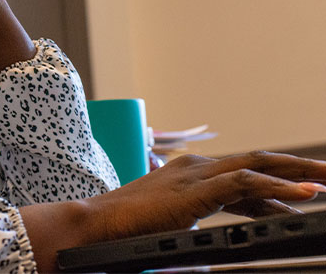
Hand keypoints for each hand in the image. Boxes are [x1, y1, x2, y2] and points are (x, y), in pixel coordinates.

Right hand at [20, 151, 325, 271]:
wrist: (95, 225)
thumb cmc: (124, 230)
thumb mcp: (171, 225)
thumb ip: (195, 223)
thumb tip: (211, 239)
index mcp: (189, 174)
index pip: (242, 175)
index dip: (277, 183)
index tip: (305, 191)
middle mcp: (195, 167)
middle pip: (256, 161)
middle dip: (296, 166)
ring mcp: (195, 174)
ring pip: (257, 165)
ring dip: (298, 172)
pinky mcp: (196, 188)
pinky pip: (246, 182)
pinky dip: (280, 186)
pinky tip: (306, 193)